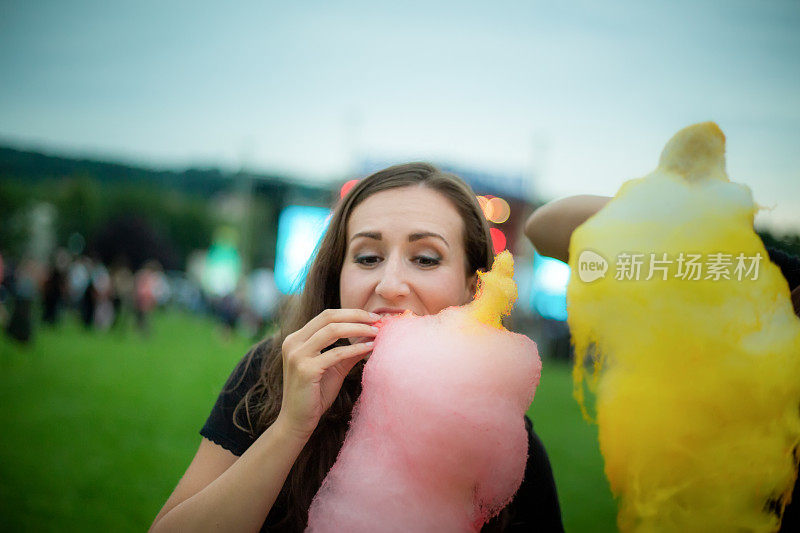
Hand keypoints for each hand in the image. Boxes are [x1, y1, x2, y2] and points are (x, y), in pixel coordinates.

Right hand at [276, 308, 378, 439]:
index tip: (371, 316)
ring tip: (376, 332)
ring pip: (332, 330)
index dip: (350, 313)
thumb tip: (371, 335)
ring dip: (358, 329)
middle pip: (328, 317)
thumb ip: (348, 351)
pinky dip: (355, 348)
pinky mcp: (305, 369)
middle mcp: (293, 342)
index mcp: (296, 339)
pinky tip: (369, 348)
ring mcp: (297, 355)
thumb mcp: (334, 367)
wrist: (297, 421)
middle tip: (377, 319)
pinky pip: (336, 353)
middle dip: (356, 315)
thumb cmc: (315, 394)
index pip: (326, 315)